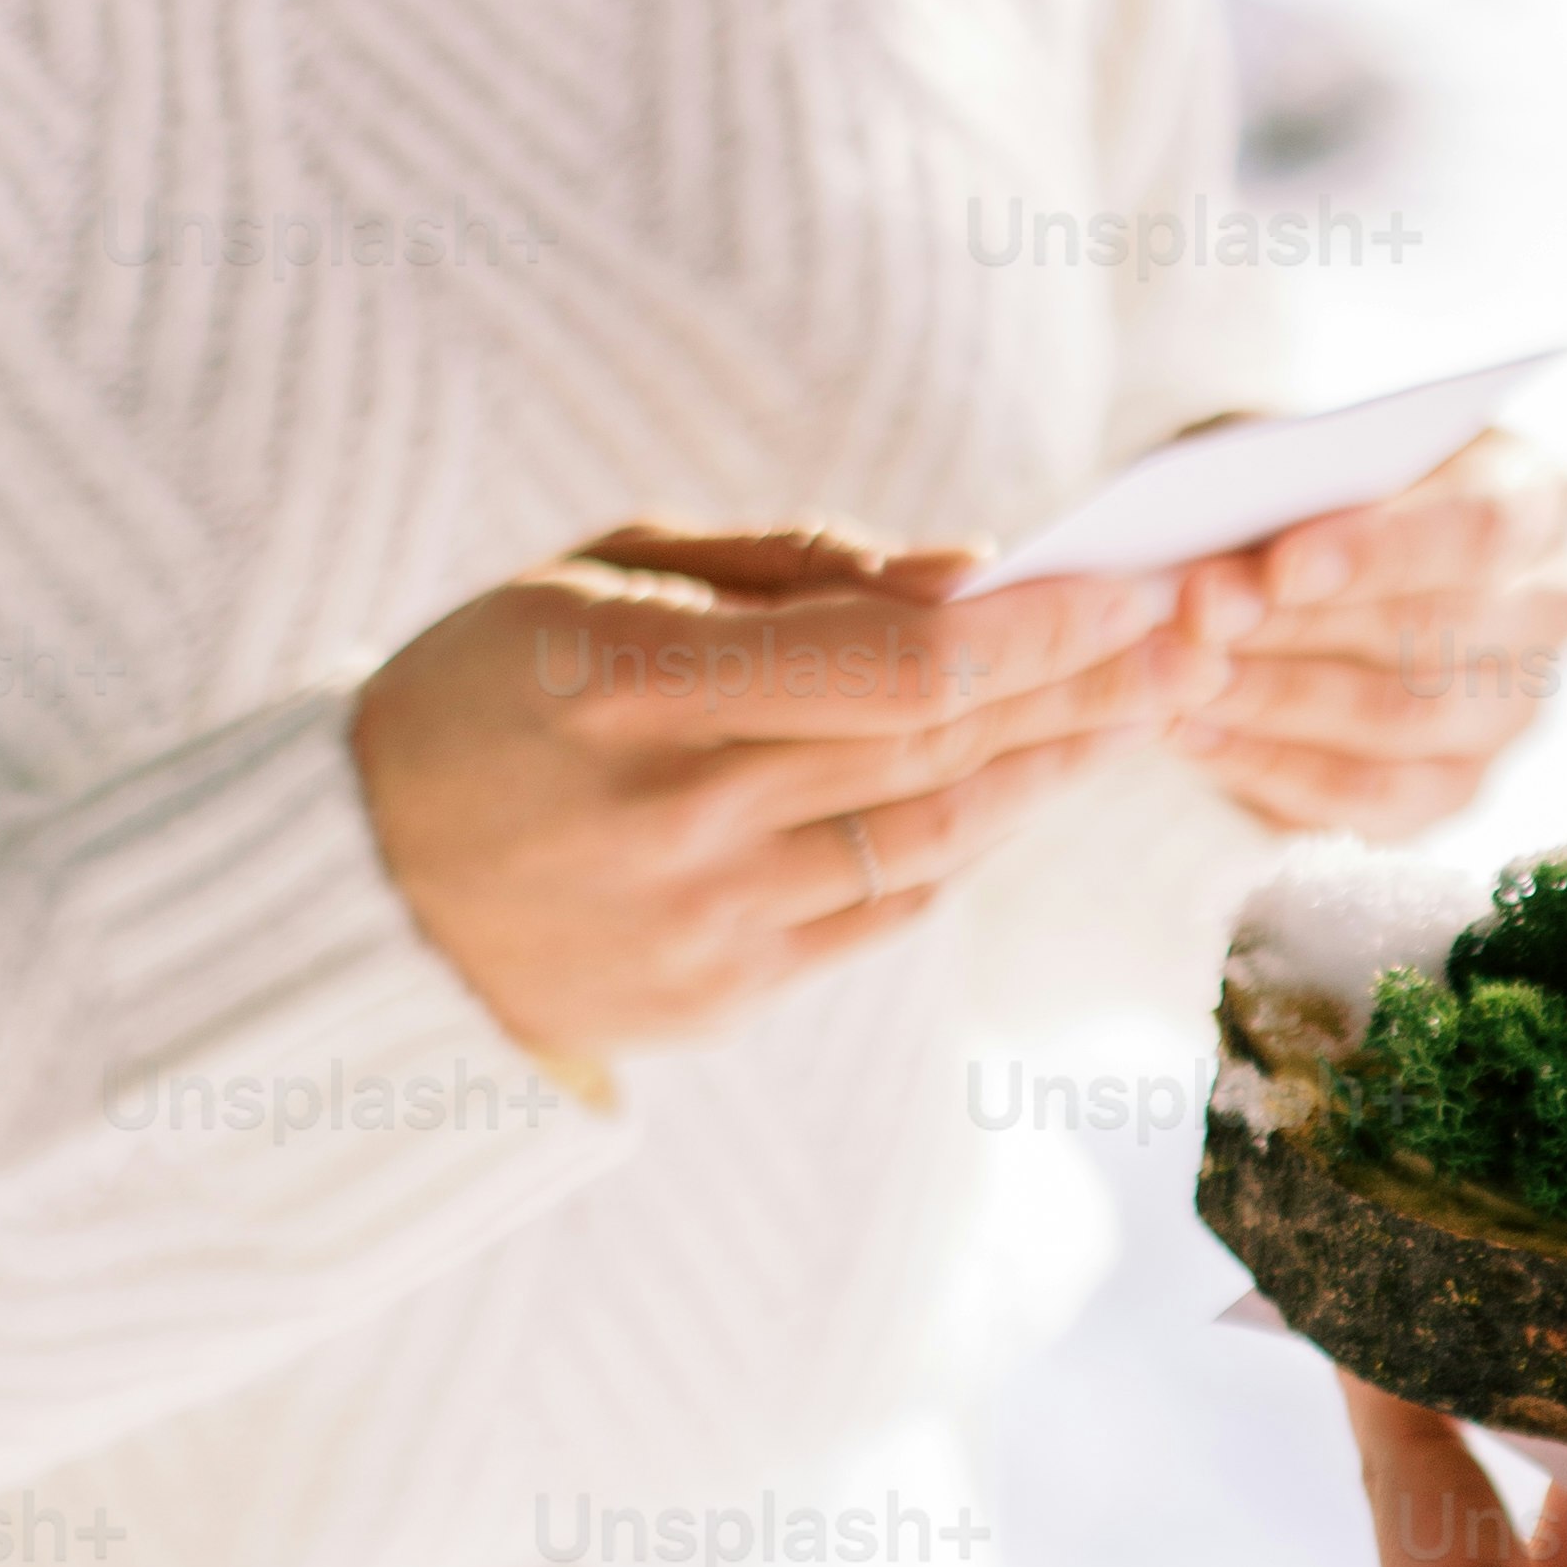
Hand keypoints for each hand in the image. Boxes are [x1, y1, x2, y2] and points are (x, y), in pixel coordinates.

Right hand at [351, 521, 1231, 1066]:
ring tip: (1158, 699)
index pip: (893, 664)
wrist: (361, 897)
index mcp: (629, 688)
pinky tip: (1041, 778)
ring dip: (1065, 766)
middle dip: (1092, 684)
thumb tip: (972, 571)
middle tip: (1206, 628)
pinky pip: (893, 907)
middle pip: (943, 748)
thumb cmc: (494, 690)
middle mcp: (676, 819)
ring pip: (941, 837)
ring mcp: (706, 925)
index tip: (1138, 582)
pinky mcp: (725, 998)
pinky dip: (977, 837)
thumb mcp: (602, 575)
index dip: (1036, 627)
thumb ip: (791, 568)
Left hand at [1168, 431, 1566, 836]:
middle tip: (1195, 619)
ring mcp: (1514, 709)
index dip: (1381, 552)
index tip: (1281, 566)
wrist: (1334, 567)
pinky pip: (1369, 798)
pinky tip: (1194, 733)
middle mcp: (1551, 606)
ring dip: (1273, 699)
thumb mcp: (1310, 462)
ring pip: (1402, 720)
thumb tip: (1203, 580)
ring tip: (1176, 676)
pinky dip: (1269, 765)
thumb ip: (1277, 496)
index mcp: (1536, 498)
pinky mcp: (1459, 786)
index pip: (1478, 531)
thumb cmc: (1327, 491)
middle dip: (1300, 627)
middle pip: (1437, 632)